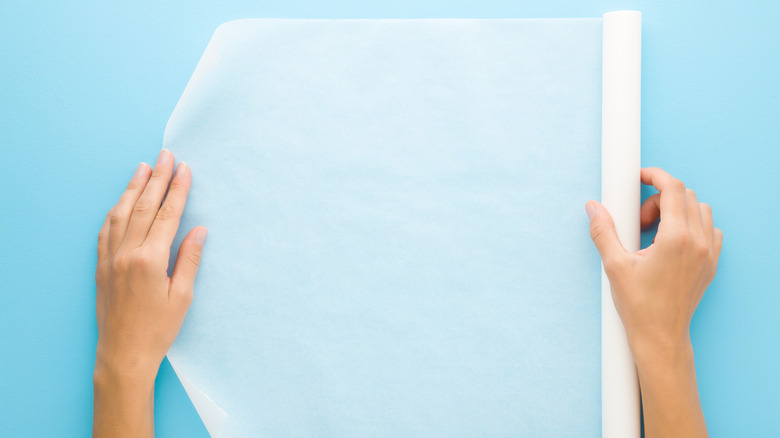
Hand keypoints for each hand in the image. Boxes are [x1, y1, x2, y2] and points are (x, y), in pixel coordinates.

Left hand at [93, 149, 205, 437]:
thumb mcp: (182, 297)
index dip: (178, 190)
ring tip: (143, 167)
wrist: (123, 354)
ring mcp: (110, 258)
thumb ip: (190, 260)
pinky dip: (116, 210)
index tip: (185, 169)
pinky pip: (106, 230)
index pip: (167, 215)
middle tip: (166, 156)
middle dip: (157, 179)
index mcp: (150, 260)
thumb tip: (199, 231)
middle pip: (144, 207)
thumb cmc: (157, 330)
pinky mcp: (102, 266)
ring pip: (122, 213)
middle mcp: (127, 253)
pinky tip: (122, 200)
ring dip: (133, 188)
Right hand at [586, 167, 720, 437]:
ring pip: (700, 210)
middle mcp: (698, 242)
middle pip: (685, 196)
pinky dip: (692, 226)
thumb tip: (593, 207)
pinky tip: (670, 242)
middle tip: (638, 220)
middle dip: (659, 197)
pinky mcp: (711, 264)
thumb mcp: (614, 265)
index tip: (641, 177)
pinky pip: (710, 230)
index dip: (655, 176)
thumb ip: (603, 231)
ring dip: (677, 210)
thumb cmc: (639, 305)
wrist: (661, 336)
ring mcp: (709, 253)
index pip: (673, 188)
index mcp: (675, 239)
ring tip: (653, 231)